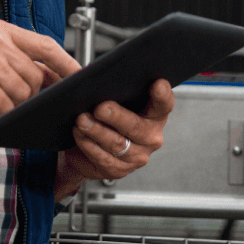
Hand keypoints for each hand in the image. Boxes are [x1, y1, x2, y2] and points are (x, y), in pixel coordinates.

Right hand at [0, 20, 79, 122]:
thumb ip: (15, 61)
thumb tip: (51, 80)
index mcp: (1, 31)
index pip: (47, 45)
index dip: (68, 63)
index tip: (81, 77)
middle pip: (36, 77)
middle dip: (27, 96)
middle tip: (2, 99)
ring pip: (23, 95)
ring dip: (9, 106)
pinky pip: (6, 108)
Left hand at [56, 78, 173, 197]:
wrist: (87, 147)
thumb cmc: (103, 114)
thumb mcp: (108, 96)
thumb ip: (105, 84)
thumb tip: (86, 72)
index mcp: (155, 114)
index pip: (164, 104)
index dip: (162, 95)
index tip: (157, 84)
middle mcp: (151, 136)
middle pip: (136, 126)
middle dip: (117, 116)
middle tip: (100, 107)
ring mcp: (137, 156)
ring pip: (117, 144)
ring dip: (97, 131)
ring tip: (81, 120)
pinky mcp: (120, 170)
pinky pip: (104, 158)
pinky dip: (89, 145)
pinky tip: (79, 134)